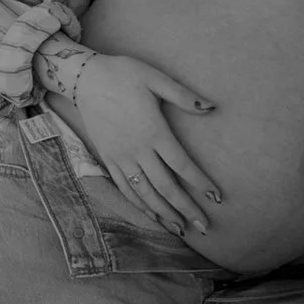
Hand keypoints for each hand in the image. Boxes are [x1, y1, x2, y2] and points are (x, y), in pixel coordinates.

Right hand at [58, 49, 223, 234]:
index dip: (200, 183)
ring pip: (144, 193)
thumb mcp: (157, 78)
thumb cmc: (125, 74)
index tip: (216, 198)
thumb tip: (212, 107)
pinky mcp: (108, 159)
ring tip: (181, 229)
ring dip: (164, 213)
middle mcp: (138, 150)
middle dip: (186, 208)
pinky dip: (139, 205)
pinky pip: (125, 188)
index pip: (182, 165)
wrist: (86, 78)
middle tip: (204, 226)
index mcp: (154, 131)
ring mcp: (121, 157)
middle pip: (165, 187)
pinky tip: (152, 216)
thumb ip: (184, 96)